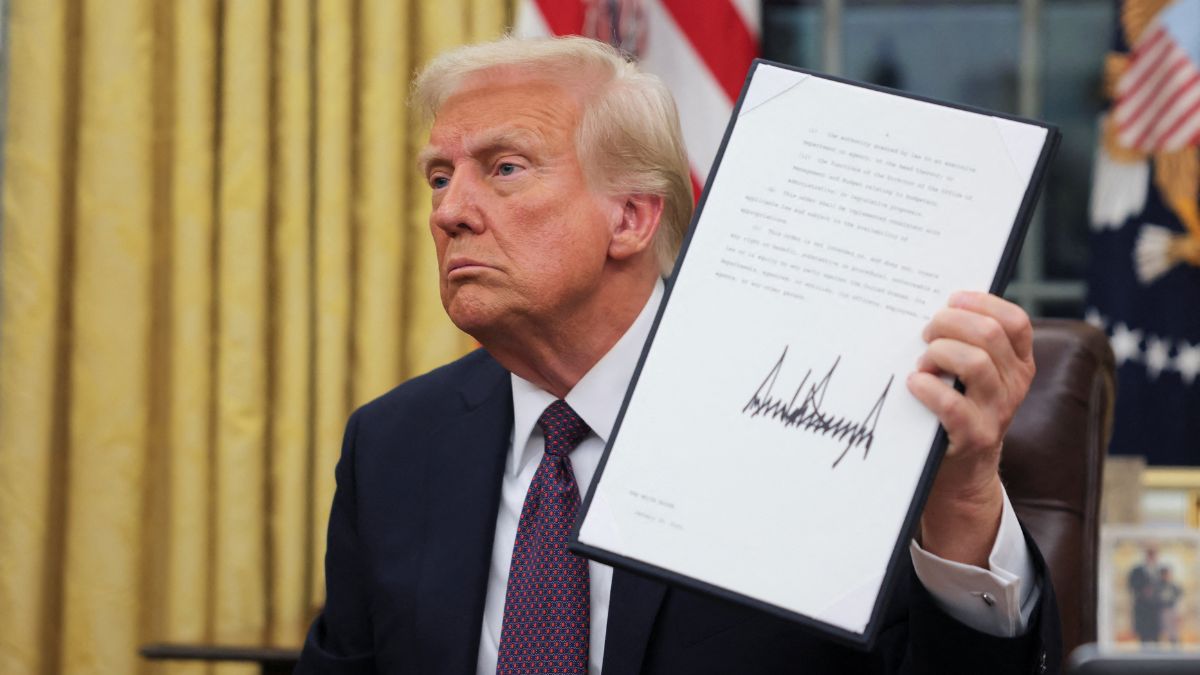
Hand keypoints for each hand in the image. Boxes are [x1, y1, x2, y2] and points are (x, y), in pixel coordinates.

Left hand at [906, 291, 1034, 566]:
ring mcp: (997, 411)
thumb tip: (935, 305)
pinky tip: (914, 383)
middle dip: (949, 323)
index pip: (1015, 321)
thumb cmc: (957, 406)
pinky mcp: (974, 436)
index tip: (953, 299)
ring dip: (938, 354)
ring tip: (922, 363)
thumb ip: (967, 343)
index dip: (983, 303)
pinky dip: (927, 387)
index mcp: (1019, 363)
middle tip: (926, 332)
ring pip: (974, 363)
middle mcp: (1014, 385)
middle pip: (989, 335)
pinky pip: (951, 404)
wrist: (961, 470)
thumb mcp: (973, 375)